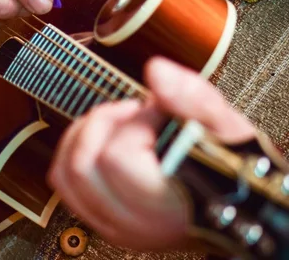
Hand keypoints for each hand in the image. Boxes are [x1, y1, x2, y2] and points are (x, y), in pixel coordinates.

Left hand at [48, 57, 255, 250]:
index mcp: (167, 205)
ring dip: (84, 135)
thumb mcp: (226, 127)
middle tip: (133, 113)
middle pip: (82, 165)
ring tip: (117, 125)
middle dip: (103, 123)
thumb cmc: (230, 167)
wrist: (231, 200)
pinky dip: (73, 152)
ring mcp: (115, 224)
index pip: (118, 158)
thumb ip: (192, 97)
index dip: (135, 124)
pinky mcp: (102, 218)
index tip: (158, 113)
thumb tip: (156, 72)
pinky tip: (99, 139)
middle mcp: (135, 223)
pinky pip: (64, 183)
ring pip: (65, 175)